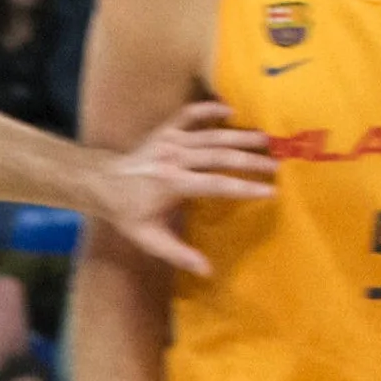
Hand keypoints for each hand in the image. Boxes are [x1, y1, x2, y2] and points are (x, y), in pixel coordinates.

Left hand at [84, 99, 273, 277]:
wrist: (101, 183)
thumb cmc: (128, 214)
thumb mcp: (149, 238)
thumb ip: (178, 254)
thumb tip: (207, 271)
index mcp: (172, 183)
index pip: (217, 185)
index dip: (245, 188)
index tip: (271, 191)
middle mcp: (173, 157)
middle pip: (220, 156)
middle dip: (252, 160)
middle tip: (278, 164)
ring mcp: (170, 139)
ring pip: (212, 134)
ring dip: (241, 135)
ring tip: (268, 138)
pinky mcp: (166, 129)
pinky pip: (190, 113)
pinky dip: (210, 109)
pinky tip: (231, 109)